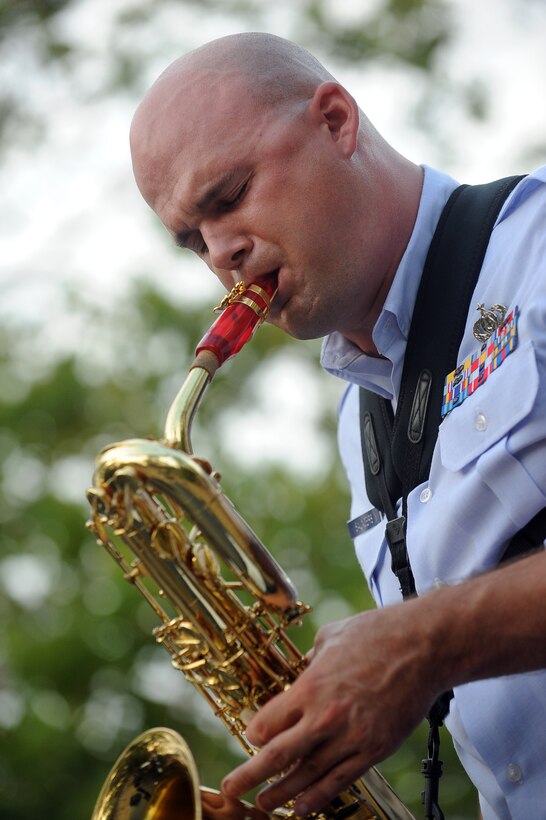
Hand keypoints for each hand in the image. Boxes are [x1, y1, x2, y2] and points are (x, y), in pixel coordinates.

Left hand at [221, 604, 439, 815]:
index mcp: (310, 686)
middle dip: (250, 775)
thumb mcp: (331, 637)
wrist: (423, 646)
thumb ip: (311, 658)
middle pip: (278, 755)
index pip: (268, 723)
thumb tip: (303, 667)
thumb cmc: (377, 634)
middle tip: (232, 788)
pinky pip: (341, 779)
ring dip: (282, 792)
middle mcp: (325, 716)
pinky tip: (302, 807)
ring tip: (264, 804)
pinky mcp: (375, 748)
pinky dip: (319, 796)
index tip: (251, 738)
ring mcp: (351, 736)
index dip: (255, 734)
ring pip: (308, 774)